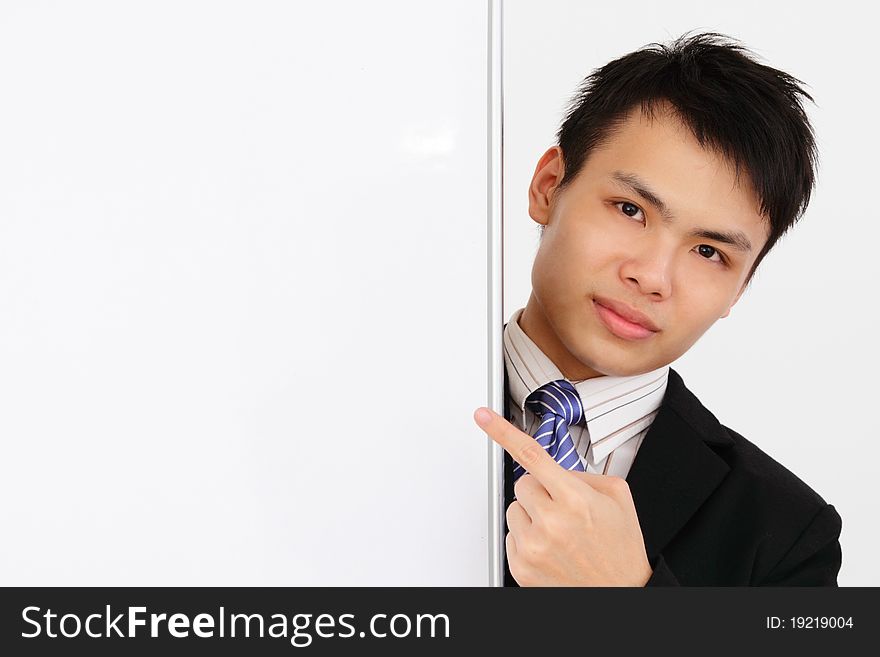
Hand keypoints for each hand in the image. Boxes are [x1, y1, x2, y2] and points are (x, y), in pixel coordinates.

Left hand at [474, 406, 652, 585]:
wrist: (621, 595)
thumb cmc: (620, 549)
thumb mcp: (617, 498)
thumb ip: (584, 475)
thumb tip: (556, 470)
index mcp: (575, 499)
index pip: (531, 455)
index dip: (502, 431)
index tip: (482, 416)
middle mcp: (550, 523)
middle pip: (522, 484)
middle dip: (541, 490)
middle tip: (564, 509)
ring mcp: (532, 547)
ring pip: (514, 509)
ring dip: (532, 515)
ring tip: (562, 534)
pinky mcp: (520, 567)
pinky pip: (512, 536)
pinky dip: (528, 538)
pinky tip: (553, 550)